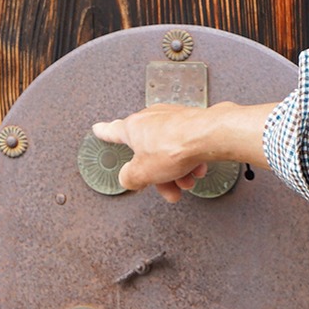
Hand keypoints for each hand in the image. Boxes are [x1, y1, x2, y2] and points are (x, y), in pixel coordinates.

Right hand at [89, 107, 214, 202]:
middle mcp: (151, 119)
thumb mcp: (143, 173)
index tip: (98, 129)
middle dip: (158, 175)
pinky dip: (189, 161)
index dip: (104, 132)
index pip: (113, 130)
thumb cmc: (175, 147)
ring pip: (169, 152)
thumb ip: (130, 178)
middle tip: (167, 189)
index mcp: (133, 127)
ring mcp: (173, 120)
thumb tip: (128, 178)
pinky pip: (185, 146)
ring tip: (186, 182)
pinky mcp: (192, 123)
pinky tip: (196, 171)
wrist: (209, 136)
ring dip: (177, 172)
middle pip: (148, 152)